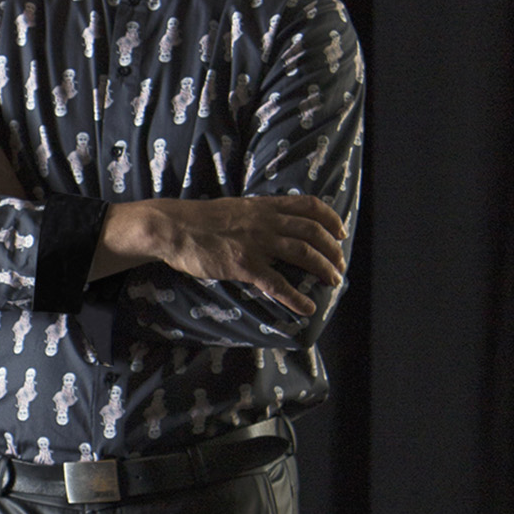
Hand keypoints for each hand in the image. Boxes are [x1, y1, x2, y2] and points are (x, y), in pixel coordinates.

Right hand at [94, 195, 346, 316]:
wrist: (173, 227)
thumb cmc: (198, 220)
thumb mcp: (234, 208)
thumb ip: (257, 214)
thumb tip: (273, 223)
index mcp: (263, 206)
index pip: (307, 205)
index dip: (329, 218)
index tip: (340, 231)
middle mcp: (265, 222)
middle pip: (312, 231)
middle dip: (332, 250)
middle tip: (340, 265)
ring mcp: (256, 243)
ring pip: (302, 253)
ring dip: (323, 268)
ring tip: (333, 282)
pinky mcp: (244, 265)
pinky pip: (277, 283)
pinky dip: (296, 297)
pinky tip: (307, 308)